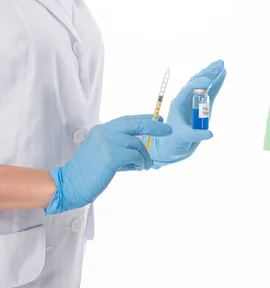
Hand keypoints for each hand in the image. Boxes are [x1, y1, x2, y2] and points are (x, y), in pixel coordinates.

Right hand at [45, 115, 171, 214]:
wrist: (69, 184)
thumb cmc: (87, 172)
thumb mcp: (103, 152)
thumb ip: (119, 146)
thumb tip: (142, 148)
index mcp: (102, 129)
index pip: (128, 120)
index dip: (144, 119)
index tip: (157, 118)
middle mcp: (105, 132)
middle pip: (137, 124)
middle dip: (155, 126)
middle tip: (168, 129)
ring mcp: (109, 142)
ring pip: (138, 144)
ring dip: (145, 157)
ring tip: (145, 165)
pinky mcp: (112, 155)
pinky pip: (135, 156)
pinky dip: (140, 163)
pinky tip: (138, 168)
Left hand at [146, 59, 226, 168]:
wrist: (174, 144)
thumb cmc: (174, 140)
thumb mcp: (183, 138)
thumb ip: (195, 135)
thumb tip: (209, 134)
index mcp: (178, 103)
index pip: (187, 90)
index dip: (197, 85)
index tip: (208, 82)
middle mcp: (186, 99)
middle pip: (196, 82)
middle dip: (207, 73)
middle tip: (218, 64)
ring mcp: (195, 101)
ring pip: (203, 84)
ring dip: (212, 74)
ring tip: (221, 64)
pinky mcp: (202, 105)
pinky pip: (210, 91)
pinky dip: (217, 83)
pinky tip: (223, 73)